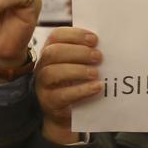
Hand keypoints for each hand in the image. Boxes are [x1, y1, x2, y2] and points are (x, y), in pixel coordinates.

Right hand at [35, 27, 102, 143]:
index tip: (94, 39)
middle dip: (78, 52)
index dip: (75, 35)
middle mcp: (42, 66)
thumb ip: (85, 53)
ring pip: (52, 72)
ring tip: (96, 73)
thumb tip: (105, 44)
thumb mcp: (78, 65)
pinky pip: (62, 95)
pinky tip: (97, 87)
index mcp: (50, 51)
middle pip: (53, 52)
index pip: (56, 36)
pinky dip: (82, 90)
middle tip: (98, 57)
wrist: (68, 112)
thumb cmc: (75, 83)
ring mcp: (43, 84)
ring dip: (78, 70)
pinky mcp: (49, 102)